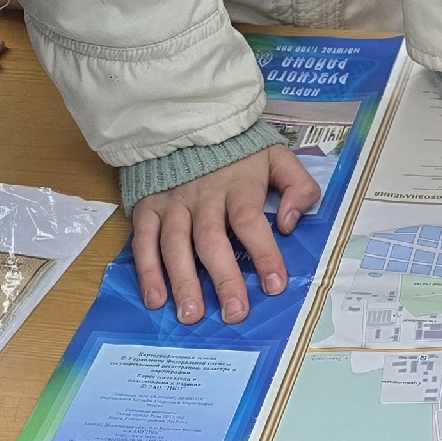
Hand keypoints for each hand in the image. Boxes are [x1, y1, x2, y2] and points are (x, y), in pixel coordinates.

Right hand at [130, 145, 318, 323]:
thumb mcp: (278, 157)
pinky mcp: (148, 207)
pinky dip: (147, 271)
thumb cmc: (239, 152)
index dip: (263, 254)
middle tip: (234, 313)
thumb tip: (288, 224)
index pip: (250, 222)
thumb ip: (297, 186)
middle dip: (223, 278)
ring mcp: (173, 204)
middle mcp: (204, 197)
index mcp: (239, 185)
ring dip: (183, 282)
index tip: (274, 286)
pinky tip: (156, 299)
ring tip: (192, 315)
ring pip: (176, 245)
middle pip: (212, 240)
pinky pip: (144, 242)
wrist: (190, 124)